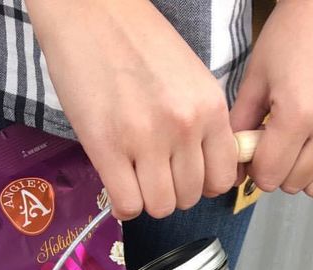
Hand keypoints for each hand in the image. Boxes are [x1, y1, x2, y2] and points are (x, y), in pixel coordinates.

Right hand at [27, 0, 237, 219]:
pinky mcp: (107, 147)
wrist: (90, 10)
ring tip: (135, 177)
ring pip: (160, 206)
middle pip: (189, 198)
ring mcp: (146, 139)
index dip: (203, 185)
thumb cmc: (138, 42)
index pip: (222, 178)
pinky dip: (123, 204)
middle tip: (154, 173)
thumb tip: (201, 172)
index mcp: (209, 108)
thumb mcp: (190, 78)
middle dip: (172, 192)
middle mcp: (184, 127)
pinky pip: (127, 204)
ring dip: (147, 200)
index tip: (185, 176)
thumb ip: (202, 122)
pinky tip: (117, 184)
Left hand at [230, 0, 312, 196]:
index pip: (270, 175)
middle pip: (294, 183)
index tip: (255, 154)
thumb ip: (240, 127)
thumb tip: (234, 164)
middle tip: (274, 148)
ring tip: (296, 151)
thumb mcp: (255, 79)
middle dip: (278, 173)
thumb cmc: (295, 32)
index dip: (256, 169)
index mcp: (298, 113)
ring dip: (303, 177)